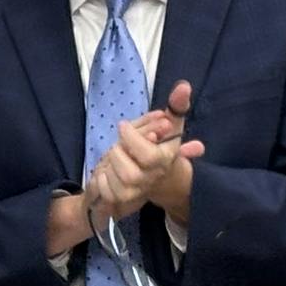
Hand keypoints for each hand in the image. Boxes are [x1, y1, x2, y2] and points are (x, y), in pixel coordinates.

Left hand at [86, 80, 202, 222]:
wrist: (157, 180)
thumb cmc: (159, 147)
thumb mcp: (170, 125)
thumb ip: (177, 106)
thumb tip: (183, 86)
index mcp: (167, 160)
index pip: (149, 156)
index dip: (133, 140)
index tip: (123, 126)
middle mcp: (154, 179)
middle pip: (131, 173)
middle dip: (119, 152)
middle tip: (120, 143)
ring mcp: (138, 192)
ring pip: (116, 182)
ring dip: (110, 165)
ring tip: (116, 158)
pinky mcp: (122, 200)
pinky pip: (105, 192)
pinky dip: (102, 179)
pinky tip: (108, 172)